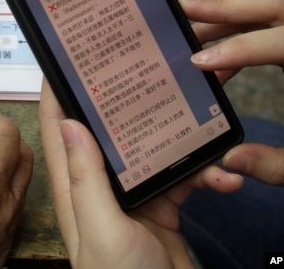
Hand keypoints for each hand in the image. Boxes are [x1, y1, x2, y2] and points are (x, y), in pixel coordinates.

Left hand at [39, 78, 242, 268]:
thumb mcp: (101, 227)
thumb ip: (85, 177)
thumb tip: (69, 122)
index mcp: (75, 185)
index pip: (60, 127)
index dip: (60, 91)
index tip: (70, 56)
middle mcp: (99, 183)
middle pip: (109, 128)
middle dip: (127, 100)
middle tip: (147, 68)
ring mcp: (132, 193)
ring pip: (151, 147)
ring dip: (177, 135)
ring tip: (201, 117)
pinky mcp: (163, 204)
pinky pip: (185, 176)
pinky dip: (205, 175)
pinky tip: (223, 179)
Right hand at [179, 0, 283, 185]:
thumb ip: (276, 165)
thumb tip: (230, 159)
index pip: (282, 42)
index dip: (238, 49)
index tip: (200, 62)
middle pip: (276, 3)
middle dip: (226, 6)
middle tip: (183, 8)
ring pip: (272, 7)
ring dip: (228, 15)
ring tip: (188, 28)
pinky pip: (273, 23)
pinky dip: (241, 30)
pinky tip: (216, 56)